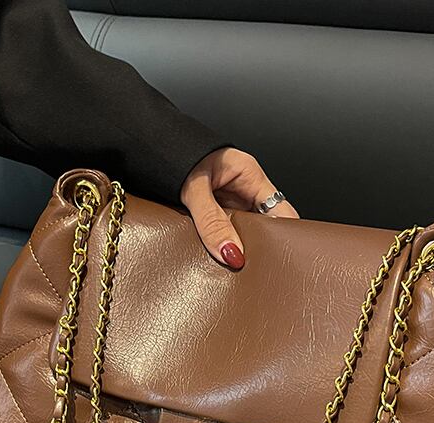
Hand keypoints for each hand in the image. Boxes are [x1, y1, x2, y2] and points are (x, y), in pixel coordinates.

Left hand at [180, 147, 298, 268]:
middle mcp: (244, 189)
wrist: (148, 144)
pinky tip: (218, 257)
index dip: (285, 236)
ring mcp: (229, 202)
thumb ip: (211, 222)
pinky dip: (222, 245)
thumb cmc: (173, 151)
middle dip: (260, 247)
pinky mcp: (214, 212)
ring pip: (243, 232)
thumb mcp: (194, 189)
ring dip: (238, 247)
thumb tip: (231, 253)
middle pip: (265, 226)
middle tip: (254, 268)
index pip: (283, 212)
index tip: (281, 258)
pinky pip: (224, 232)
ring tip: (236, 266)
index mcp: (250, 175)